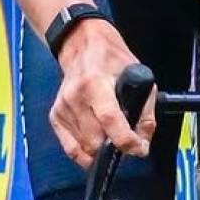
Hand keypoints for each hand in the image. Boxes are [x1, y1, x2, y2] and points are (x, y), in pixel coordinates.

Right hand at [51, 21, 153, 167]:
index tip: (140, 148)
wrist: (82, 46)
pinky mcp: (55, 115)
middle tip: (127, 138)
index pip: (109, 119)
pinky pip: (71, 148)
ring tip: (111, 134)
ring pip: (85, 147)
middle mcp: (74, 96)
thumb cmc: (112, 60)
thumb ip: (145, 110)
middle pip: (96, 140)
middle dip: (115, 146)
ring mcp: (62, 107)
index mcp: (95, 82)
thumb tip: (143, 142)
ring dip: (101, 149)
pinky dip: (86, 153)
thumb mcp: (138, 75)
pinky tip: (97, 143)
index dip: (127, 140)